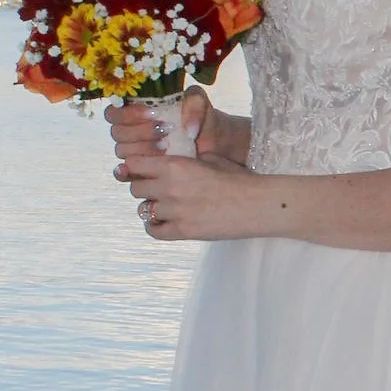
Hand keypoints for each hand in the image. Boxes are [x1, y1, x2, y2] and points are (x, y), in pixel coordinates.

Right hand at [107, 89, 213, 178]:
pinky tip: (138, 169)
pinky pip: (125, 173)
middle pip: (118, 132)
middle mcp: (132, 131)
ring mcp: (136, 152)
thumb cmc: (204, 122)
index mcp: (137, 111)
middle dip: (140, 131)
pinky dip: (127, 171)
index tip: (154, 113)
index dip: (129, 113)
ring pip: (122, 150)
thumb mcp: (202, 105)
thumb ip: (194, 102)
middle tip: (165, 130)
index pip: (115, 112)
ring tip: (167, 147)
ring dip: (142, 148)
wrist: (216, 146)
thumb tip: (186, 128)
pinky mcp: (143, 171)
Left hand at [125, 149, 264, 242]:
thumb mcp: (210, 159)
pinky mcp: (182, 231)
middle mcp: (169, 187)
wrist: (256, 204)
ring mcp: (175, 211)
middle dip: (144, 188)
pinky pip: (153, 231)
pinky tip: (163, 222)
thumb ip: (184, 160)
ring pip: (143, 209)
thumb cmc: (238, 179)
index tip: (141, 171)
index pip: (134, 164)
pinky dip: (154, 226)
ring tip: (166, 207)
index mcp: (175, 165)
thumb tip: (166, 161)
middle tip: (158, 190)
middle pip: (135, 188)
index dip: (135, 168)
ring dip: (152, 207)